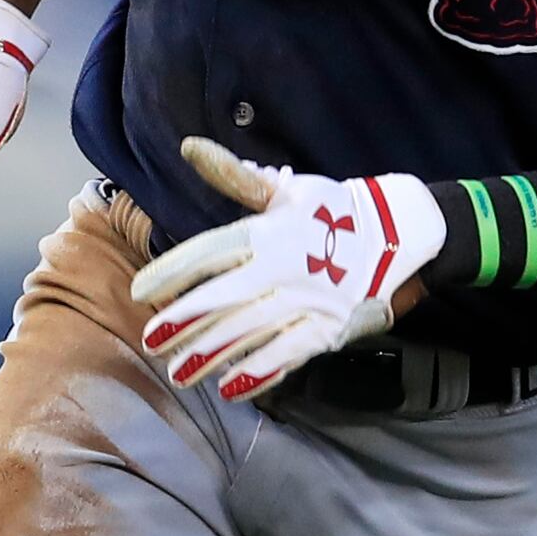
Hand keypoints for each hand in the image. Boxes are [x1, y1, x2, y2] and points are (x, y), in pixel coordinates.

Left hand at [127, 138, 443, 402]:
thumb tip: (190, 147)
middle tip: (151, 341)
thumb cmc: (328, 210)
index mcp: (270, 231)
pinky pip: (290, 354)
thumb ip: (233, 175)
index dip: (173, 271)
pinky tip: (231, 389)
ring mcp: (308, 302)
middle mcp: (286, 268)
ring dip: (213, 354)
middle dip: (186, 321)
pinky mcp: (328, 328)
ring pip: (253, 331)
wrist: (396, 233)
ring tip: (179, 373)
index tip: (140, 291)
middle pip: (227, 297)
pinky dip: (260, 372)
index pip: (212, 251)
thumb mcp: (283, 189)